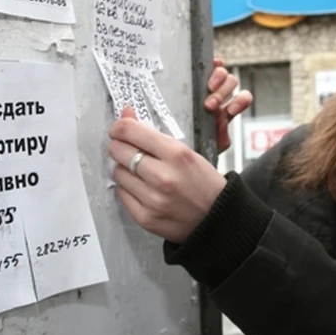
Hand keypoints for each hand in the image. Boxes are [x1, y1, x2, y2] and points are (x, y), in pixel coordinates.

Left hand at [109, 106, 226, 243]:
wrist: (217, 218)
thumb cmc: (204, 184)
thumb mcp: (186, 152)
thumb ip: (154, 135)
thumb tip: (126, 116)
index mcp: (176, 154)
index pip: (130, 131)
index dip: (119, 127)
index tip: (119, 129)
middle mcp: (162, 176)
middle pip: (118, 151)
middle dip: (121, 147)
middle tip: (129, 150)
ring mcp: (152, 199)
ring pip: (118, 172)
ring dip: (125, 169)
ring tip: (142, 173)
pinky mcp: (145, 217)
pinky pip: (121, 194)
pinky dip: (128, 189)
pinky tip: (143, 188)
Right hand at [205, 58, 252, 153]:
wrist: (180, 145)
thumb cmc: (196, 142)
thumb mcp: (213, 144)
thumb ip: (222, 137)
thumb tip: (221, 123)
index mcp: (227, 110)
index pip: (243, 98)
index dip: (240, 100)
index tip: (230, 110)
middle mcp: (221, 95)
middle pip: (231, 83)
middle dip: (222, 93)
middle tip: (210, 104)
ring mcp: (209, 84)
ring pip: (223, 72)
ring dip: (217, 80)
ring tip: (207, 90)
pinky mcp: (196, 77)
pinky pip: (210, 64)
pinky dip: (214, 63)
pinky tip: (210, 65)